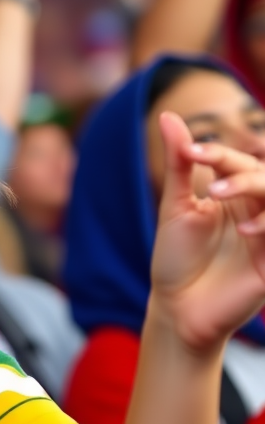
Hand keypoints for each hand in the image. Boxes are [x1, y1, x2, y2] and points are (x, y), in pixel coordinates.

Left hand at [150, 112, 264, 352]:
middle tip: (211, 185)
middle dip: (242, 173)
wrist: (176, 308)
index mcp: (234, 196)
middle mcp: (256, 212)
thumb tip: (167, 115)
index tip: (191, 153)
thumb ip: (179, 163)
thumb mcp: (175, 207)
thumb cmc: (174, 258)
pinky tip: (246, 229)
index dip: (218, 153)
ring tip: (220, 196)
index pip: (238, 163)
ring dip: (257, 190)